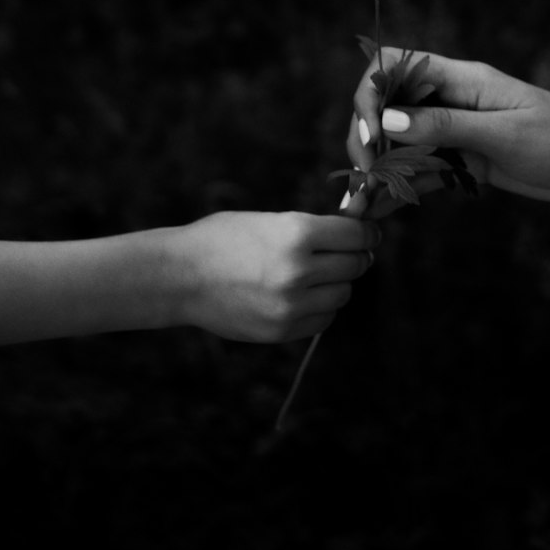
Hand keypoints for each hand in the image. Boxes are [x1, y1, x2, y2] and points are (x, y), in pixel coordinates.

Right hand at [174, 211, 379, 341]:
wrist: (180, 276)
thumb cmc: (222, 238)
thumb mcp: (269, 220)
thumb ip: (310, 229)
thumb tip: (355, 234)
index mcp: (296, 232)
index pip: (356, 234)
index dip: (366, 232)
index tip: (368, 232)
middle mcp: (299, 269)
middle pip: (355, 265)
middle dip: (356, 256)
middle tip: (348, 251)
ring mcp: (292, 304)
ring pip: (342, 294)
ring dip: (337, 283)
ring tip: (319, 274)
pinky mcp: (283, 330)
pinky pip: (323, 320)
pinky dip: (321, 308)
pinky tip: (305, 296)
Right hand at [348, 49, 549, 201]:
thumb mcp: (504, 134)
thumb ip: (445, 127)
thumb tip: (388, 121)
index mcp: (458, 79)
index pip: (392, 66)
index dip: (371, 96)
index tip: (372, 136)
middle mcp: (448, 100)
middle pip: (386, 107)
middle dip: (366, 139)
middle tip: (363, 178)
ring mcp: (453, 130)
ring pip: (398, 144)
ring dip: (376, 170)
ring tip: (356, 205)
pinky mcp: (462, 159)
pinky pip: (421, 171)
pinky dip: (398, 189)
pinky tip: (376, 212)